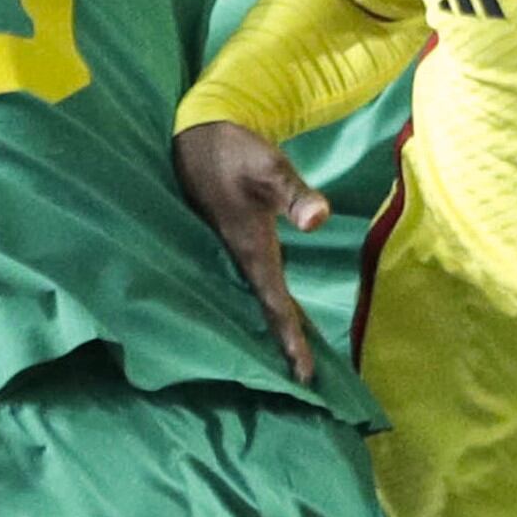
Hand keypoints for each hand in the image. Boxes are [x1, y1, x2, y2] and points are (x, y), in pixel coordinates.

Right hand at [172, 121, 329, 383]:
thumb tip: (319, 219)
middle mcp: (239, 257)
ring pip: (258, 296)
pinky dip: (268, 299)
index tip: (305, 376)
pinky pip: (253, 279)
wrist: (197, 135)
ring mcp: (233, 249)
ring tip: (296, 356)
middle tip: (307, 380)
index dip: (290, 339)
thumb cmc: (235, 152)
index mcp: (249, 249)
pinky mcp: (232, 238)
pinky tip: (275, 306)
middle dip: (286, 343)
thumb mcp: (269, 168)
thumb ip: (295, 194)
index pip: (275, 304)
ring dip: (276, 324)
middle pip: (266, 310)